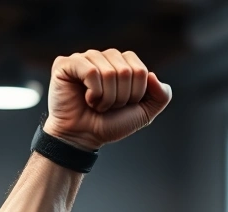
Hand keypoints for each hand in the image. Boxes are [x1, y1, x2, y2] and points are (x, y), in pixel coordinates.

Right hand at [42, 49, 172, 150]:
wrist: (84, 137)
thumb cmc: (110, 123)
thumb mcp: (144, 113)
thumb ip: (161, 96)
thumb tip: (153, 75)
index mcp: (121, 63)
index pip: (140, 70)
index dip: (136, 93)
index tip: (123, 104)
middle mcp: (103, 57)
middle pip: (126, 71)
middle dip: (121, 97)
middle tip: (108, 106)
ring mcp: (84, 58)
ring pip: (109, 72)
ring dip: (107, 98)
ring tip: (97, 104)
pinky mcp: (66, 64)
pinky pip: (91, 71)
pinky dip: (94, 92)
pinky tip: (86, 99)